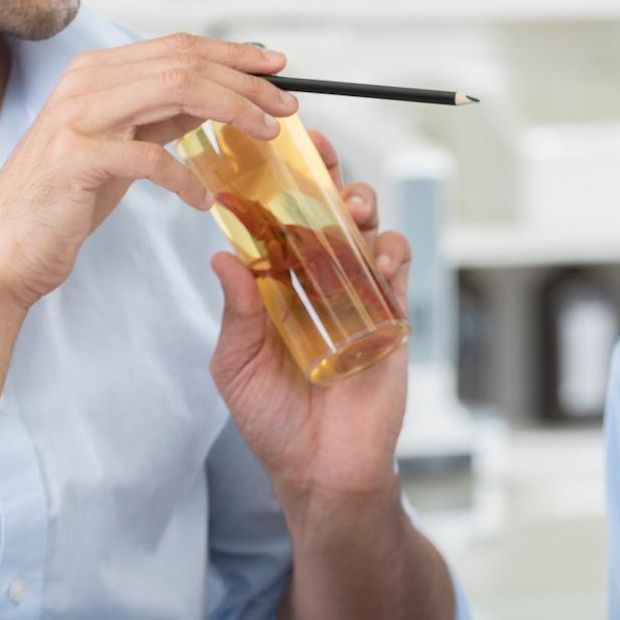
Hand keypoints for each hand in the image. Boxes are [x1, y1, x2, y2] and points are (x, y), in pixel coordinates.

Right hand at [0, 34, 296, 310]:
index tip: (279, 68)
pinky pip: (151, 156)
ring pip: (177, 90)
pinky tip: (203, 200)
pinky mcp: (76, 158)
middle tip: (287, 107)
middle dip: (246, 81)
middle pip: (186, 62)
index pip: (180, 47)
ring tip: (267, 136)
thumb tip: (214, 98)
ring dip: (233, 111)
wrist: (2, 252)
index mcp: (96, 71)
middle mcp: (85, 81)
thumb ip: (159, 118)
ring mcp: (77, 116)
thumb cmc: (62, 202)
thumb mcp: (120, 148)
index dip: (235, 54)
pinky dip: (186, 178)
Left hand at [209, 128, 411, 507]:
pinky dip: (390, 250)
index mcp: (276, 283)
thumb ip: (236, 312)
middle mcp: (317, 280)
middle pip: (326, 210)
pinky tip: (376, 257)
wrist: (320, 470)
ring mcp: (356, 294)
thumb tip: (222, 254)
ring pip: (366, 228)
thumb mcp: (236, 364)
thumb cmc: (271, 419)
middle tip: (318, 153)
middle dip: (326, 174)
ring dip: (360, 205)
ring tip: (348, 207)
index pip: (278, 220)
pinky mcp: (391, 315)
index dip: (278, 183)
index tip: (268, 149)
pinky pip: (398, 267)